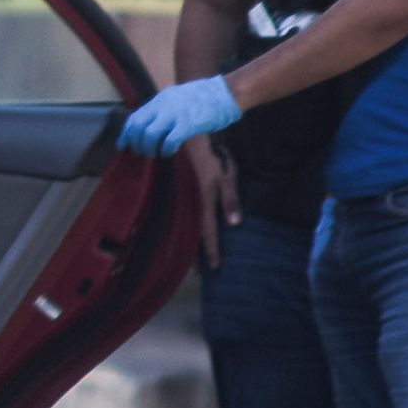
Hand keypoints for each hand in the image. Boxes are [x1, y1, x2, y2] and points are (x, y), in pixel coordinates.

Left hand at [118, 73, 239, 156]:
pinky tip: (169, 152)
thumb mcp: (176, 98)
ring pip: (149, 134)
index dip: (126, 134)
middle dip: (135, 143)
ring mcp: (175, 115)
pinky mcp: (188, 124)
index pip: (134, 117)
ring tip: (154, 154)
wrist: (224, 93)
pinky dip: (166, 149)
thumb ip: (163, 110)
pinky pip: (170, 140)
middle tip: (140, 153)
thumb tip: (151, 126)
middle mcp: (163, 106)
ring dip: (148, 148)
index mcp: (159, 100)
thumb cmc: (203, 99)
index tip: (122, 146)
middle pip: (138, 127)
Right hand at [182, 134, 238, 267]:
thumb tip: (234, 223)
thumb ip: (230, 199)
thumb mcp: (227, 174)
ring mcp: (178, 198)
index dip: (211, 249)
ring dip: (184, 242)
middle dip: (194, 253)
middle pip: (191, 233)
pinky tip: (177, 232)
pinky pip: (175, 214)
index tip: (213, 267)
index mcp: (203, 200)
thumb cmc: (212, 153)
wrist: (187, 134)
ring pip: (181, 225)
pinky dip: (177, 226)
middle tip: (195, 272)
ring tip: (186, 257)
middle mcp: (188, 203)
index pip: (208, 231)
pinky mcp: (172, 191)